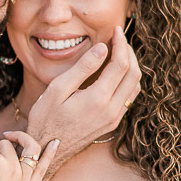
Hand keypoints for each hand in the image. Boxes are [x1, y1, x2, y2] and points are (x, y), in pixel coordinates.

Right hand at [19, 26, 140, 171]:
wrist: (47, 150)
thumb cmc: (46, 119)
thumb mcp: (57, 89)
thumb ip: (82, 68)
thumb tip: (102, 48)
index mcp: (98, 99)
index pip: (120, 64)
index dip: (120, 43)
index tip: (116, 30)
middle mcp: (112, 110)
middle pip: (133, 74)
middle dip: (129, 52)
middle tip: (120, 38)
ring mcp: (114, 118)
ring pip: (135, 86)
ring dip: (132, 66)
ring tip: (120, 51)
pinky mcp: (113, 123)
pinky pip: (129, 97)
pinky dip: (128, 80)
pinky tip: (117, 72)